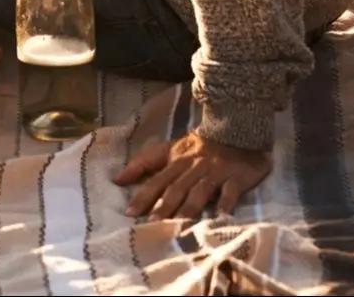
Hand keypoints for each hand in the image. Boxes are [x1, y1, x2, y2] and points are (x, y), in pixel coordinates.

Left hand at [113, 100, 271, 220]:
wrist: (237, 128)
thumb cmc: (199, 145)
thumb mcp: (170, 149)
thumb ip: (145, 163)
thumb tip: (117, 179)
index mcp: (176, 158)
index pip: (156, 178)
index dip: (143, 194)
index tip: (129, 212)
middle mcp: (193, 166)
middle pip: (176, 187)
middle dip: (164, 206)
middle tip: (152, 224)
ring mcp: (215, 171)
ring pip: (199, 191)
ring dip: (189, 208)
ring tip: (179, 225)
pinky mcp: (236, 177)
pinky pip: (230, 191)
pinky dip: (225, 204)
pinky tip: (220, 217)